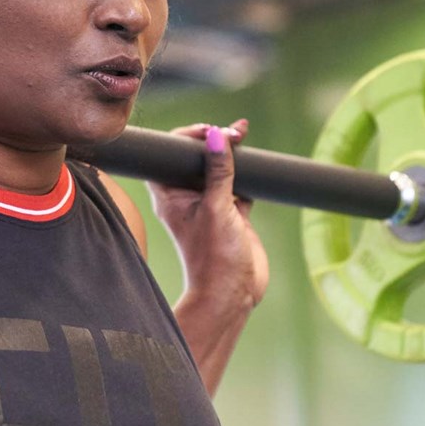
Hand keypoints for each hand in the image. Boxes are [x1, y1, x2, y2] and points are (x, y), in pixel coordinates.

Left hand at [145, 119, 267, 311]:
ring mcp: (211, 205)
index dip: (185, 137)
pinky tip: (255, 160)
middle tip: (233, 132)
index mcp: (170, 195)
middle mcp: (187, 198)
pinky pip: (238, 184)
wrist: (233, 294)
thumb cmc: (214, 256)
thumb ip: (218, 172)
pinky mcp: (233, 214)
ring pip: (219, 169)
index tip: (208, 131)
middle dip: (212, 139)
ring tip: (243, 134)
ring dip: (231, 152)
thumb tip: (216, 136)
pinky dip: (246, 171)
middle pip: (195, 158)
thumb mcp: (217, 208)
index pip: (169, 155)